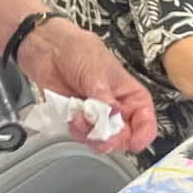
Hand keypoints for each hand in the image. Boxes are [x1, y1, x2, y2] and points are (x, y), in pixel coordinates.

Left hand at [18, 19, 158, 154]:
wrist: (47, 49)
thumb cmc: (79, 51)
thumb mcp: (97, 72)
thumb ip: (105, 98)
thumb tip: (113, 115)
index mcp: (128, 92)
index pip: (145, 117)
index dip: (143, 133)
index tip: (134, 143)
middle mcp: (116, 106)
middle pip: (125, 134)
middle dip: (113, 138)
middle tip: (101, 134)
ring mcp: (96, 114)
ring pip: (103, 139)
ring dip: (92, 135)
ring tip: (80, 118)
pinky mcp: (78, 118)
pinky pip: (83, 136)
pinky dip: (78, 132)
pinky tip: (72, 117)